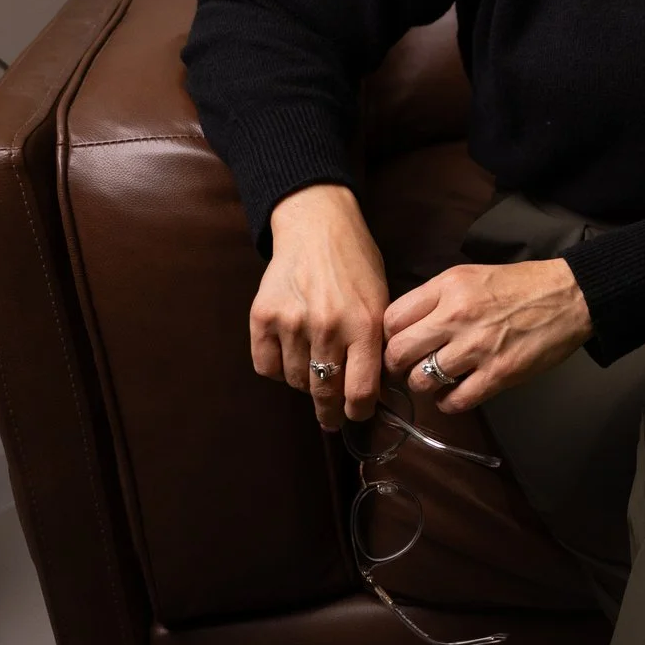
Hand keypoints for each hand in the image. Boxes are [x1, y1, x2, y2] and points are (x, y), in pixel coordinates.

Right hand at [251, 184, 387, 429]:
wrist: (317, 228)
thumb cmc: (356, 266)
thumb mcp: (381, 302)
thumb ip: (377, 346)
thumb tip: (373, 393)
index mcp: (366, 325)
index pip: (360, 391)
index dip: (358, 412)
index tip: (356, 415)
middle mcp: (329, 327)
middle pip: (325, 392)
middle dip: (330, 411)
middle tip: (331, 416)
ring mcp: (293, 322)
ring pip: (296, 382)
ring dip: (305, 383)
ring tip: (313, 369)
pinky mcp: (263, 317)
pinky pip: (267, 367)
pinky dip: (278, 369)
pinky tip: (290, 355)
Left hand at [383, 258, 592, 412]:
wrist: (569, 296)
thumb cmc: (520, 285)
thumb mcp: (469, 275)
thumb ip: (435, 298)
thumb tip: (404, 326)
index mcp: (448, 287)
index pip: (391, 319)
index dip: (387, 337)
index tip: (395, 344)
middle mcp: (456, 316)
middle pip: (398, 353)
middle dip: (397, 366)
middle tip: (407, 367)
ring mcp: (477, 347)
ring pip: (421, 381)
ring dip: (423, 386)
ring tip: (434, 380)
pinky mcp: (498, 374)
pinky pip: (455, 401)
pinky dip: (448, 403)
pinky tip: (455, 394)